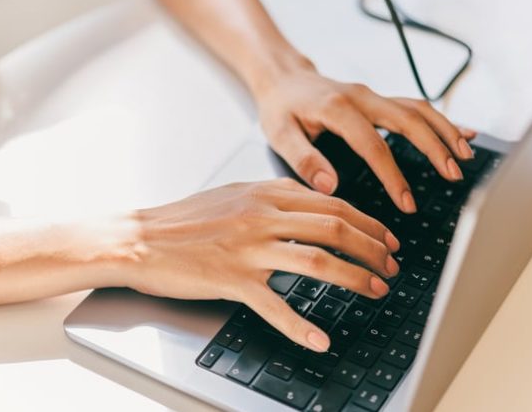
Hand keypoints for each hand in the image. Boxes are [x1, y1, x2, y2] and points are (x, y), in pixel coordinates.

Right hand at [123, 179, 400, 351]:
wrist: (139, 238)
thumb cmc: (182, 220)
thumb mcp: (232, 194)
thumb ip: (271, 195)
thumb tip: (308, 200)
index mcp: (265, 193)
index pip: (332, 203)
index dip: (368, 221)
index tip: (386, 237)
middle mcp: (262, 215)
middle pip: (335, 227)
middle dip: (374, 247)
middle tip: (392, 264)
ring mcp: (249, 248)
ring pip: (318, 260)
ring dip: (356, 277)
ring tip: (376, 289)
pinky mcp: (232, 279)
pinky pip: (274, 305)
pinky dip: (300, 326)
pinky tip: (320, 339)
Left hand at [255, 64, 476, 212]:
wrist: (283, 79)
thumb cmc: (280, 108)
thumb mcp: (280, 134)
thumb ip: (304, 159)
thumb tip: (330, 186)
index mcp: (337, 107)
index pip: (372, 144)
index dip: (392, 174)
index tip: (406, 201)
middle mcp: (361, 97)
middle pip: (408, 119)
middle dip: (435, 147)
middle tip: (453, 175)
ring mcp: (373, 96)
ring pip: (419, 109)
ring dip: (445, 131)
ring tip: (466, 157)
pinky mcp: (379, 100)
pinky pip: (416, 107)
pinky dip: (441, 120)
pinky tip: (464, 133)